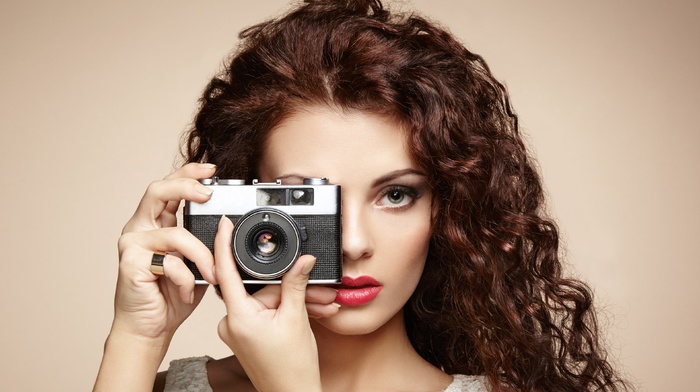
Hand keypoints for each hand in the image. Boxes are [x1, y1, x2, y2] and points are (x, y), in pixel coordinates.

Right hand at [111, 163, 218, 341]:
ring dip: (202, 256)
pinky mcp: (130, 263)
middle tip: (209, 194)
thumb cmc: (171, 296)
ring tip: (212, 274)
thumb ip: (204, 242)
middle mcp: (141, 228)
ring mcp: (132, 243)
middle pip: (158, 191)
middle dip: (186, 186)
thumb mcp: (196, 263)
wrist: (151, 328)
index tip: (212, 170)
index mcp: (156, 223)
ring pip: (175, 234)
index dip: (188, 173)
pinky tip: (187, 291)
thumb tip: (228, 226)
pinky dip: (186, 279)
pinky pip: (170, 262)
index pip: (170, 187)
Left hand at [215, 216, 334, 391]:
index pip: (226, 271)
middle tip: (316, 289)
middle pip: (259, 287)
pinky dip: (285, 311)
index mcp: (238, 317)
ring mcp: (239, 330)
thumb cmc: (292, 368)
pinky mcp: (246, 336)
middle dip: (288, 286)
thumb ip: (296, 284)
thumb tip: (302, 260)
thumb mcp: (296, 319)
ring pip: (266, 300)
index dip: (225, 244)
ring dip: (292, 301)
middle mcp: (232, 323)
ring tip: (319, 306)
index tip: (225, 224)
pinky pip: (265, 312)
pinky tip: (307, 313)